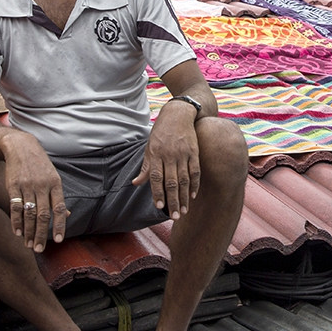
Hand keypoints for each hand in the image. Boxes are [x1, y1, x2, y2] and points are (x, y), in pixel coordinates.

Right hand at [3, 134, 67, 252]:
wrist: (21, 147)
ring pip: (29, 213)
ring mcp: (27, 185)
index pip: (59, 208)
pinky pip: (15, 207)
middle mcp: (42, 185)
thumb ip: (58, 197)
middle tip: (39, 249)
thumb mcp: (53, 177)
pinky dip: (16, 221)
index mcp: (55, 184)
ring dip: (28, 231)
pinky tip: (17, 232)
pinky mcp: (13, 186)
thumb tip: (68, 215)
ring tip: (28, 244)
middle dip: (41, 234)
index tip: (58, 240)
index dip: (59, 225)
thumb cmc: (40, 165)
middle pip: (43, 214)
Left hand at [134, 104, 199, 219]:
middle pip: (171, 182)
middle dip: (173, 201)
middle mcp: (169, 155)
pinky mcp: (194, 152)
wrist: (178, 114)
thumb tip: (135, 183)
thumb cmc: (161, 132)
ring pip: (184, 179)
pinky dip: (195, 184)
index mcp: (155, 154)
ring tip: (184, 211)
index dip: (157, 192)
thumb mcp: (149, 147)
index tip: (159, 207)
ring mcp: (183, 154)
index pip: (156, 177)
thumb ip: (145, 167)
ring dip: (184, 197)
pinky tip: (193, 195)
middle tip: (175, 216)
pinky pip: (195, 171)